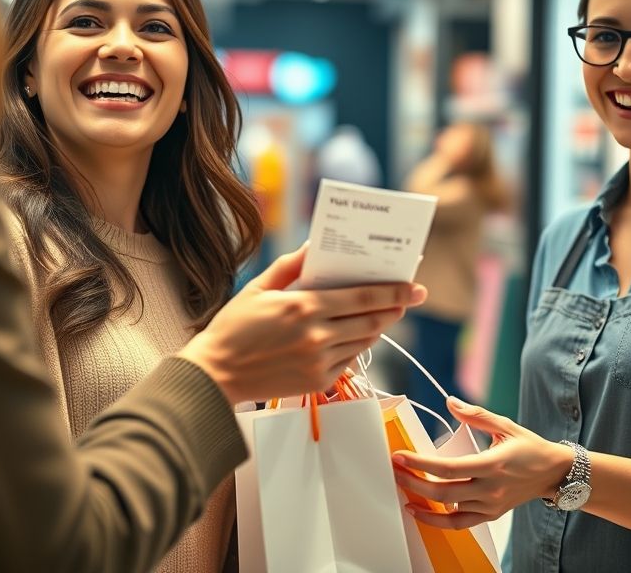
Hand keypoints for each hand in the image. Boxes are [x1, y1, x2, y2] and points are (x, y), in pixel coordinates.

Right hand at [178, 243, 425, 403]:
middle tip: (414, 296)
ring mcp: (319, 362)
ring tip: (389, 312)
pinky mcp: (318, 382)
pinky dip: (358, 345)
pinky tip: (359, 334)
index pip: (362, 297)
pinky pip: (349, 360)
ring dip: (379, 326)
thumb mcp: (259, 288)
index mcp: (304, 307)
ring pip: (364, 341)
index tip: (412, 284)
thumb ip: (290, 267)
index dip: (392, 291)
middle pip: (371, 320)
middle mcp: (317, 335)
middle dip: (397, 306)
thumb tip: (314, 247)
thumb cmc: (234, 327)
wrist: (216, 374)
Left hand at [391, 397, 567, 529]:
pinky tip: (421, 510)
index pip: (449, 468)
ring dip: (422, 502)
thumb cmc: (530, 447)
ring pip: (449, 511)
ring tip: (402, 490)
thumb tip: (450, 402)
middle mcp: (491, 489)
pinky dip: (438, 521)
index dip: (421, 463)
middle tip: (394, 471)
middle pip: (443, 492)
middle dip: (414, 483)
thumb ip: (475, 415)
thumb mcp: (505, 425)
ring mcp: (491, 505)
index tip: (400, 457)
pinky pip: (460, 524)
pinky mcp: (492, 514)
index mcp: (493, 464)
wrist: (554, 473)